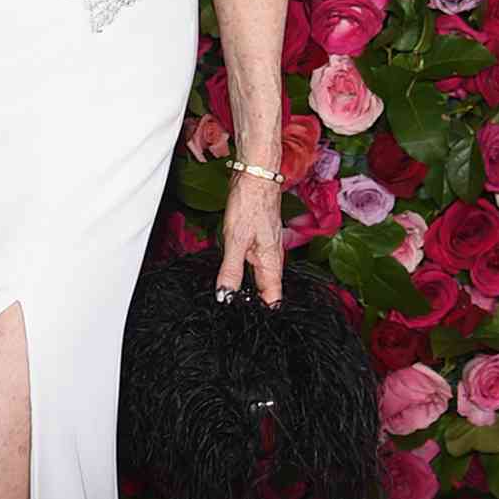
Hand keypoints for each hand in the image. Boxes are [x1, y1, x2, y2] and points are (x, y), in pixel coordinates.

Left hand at [215, 170, 283, 306]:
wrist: (255, 176)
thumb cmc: (250, 204)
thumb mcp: (236, 240)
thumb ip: (231, 270)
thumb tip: (226, 296)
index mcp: (271, 263)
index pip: (272, 299)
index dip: (261, 312)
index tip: (246, 322)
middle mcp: (272, 258)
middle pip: (265, 290)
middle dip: (252, 303)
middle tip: (234, 315)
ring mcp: (265, 249)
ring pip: (258, 277)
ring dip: (246, 289)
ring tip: (230, 300)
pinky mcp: (257, 240)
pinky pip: (253, 263)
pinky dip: (243, 273)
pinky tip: (231, 275)